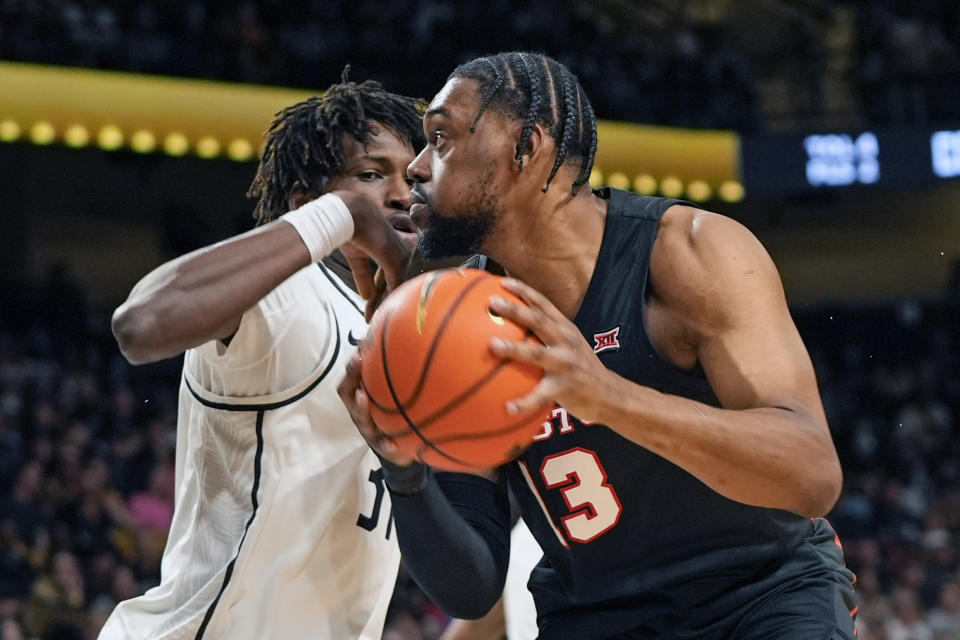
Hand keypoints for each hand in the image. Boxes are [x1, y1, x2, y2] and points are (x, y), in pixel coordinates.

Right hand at [334, 191, 412, 319]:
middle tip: (373, 321)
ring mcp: (402, 258)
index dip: (381, 295)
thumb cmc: (351, 230)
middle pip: (394, 286)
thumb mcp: (357, 258)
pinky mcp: (397, 263)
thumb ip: (363, 276)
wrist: (350, 216)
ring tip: (371, 322)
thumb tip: (366, 296)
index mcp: (393, 251)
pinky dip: (385, 302)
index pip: (390, 279)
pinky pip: (394, 288)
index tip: (373, 310)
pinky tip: (377, 314)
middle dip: (383, 304)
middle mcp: (402, 255)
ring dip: (382, 307)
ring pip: (395, 289)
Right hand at [338, 351, 418, 466]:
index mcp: (359, 399)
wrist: (400, 448)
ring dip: (362, 409)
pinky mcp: (381, 447)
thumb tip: (398, 343)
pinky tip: (392, 444)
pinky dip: (386, 444)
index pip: (349, 382)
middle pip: (349, 398)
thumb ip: (389, 375)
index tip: (360, 352)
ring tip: (364, 398)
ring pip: (362, 421)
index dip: (352, 368)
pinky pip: (382, 445)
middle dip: (353, 380)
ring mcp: (368, 430)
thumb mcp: (388, 395)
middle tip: (358, 363)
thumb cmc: (391, 414)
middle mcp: (359, 414)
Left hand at [488, 278, 618, 422]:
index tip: (502, 281)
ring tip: (492, 346)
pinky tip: (506, 408)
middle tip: (492, 303)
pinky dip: (523, 403)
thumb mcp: (569, 345)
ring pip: (537, 354)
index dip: (523, 290)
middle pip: (538, 320)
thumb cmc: (580, 368)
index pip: (543, 304)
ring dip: (514, 349)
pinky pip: (540, 397)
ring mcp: (565, 364)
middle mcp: (565, 342)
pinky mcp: (564, 388)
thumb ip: (546, 335)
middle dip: (515, 309)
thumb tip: (512, 328)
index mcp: (565, 329)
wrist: (610, 394)